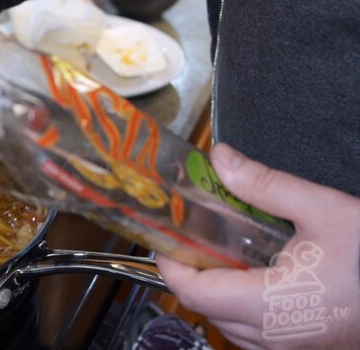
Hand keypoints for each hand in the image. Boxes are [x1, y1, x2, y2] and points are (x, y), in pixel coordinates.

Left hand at [156, 143, 359, 348]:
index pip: (193, 291)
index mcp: (270, 305)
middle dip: (195, 270)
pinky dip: (245, 306)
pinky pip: (255, 334)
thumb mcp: (324, 209)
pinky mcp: (305, 348)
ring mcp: (289, 349)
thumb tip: (222, 160)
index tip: (166, 236)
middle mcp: (274, 337)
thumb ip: (265, 185)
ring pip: (229, 324)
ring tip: (230, 251)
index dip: (171, 262)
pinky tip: (262, 275)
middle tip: (197, 234)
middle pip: (206, 307)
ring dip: (220, 289)